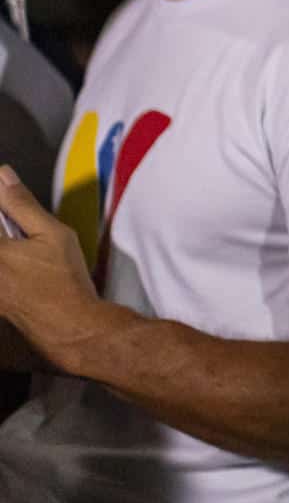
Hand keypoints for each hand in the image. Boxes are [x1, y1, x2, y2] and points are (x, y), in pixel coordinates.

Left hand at [0, 165, 113, 371]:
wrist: (69, 325)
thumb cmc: (64, 281)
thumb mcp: (53, 234)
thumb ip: (22, 204)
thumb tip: (4, 176)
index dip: (2, 210)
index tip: (7, 202)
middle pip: (0, 239)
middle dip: (7, 232)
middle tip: (23, 235)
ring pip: (1, 257)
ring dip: (10, 245)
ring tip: (26, 252)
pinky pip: (1, 277)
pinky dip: (9, 266)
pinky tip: (23, 270)